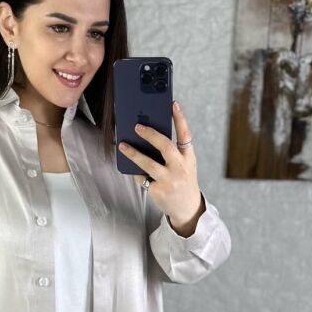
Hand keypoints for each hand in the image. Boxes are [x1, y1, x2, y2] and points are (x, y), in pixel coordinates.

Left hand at [117, 100, 201, 225]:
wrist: (187, 208)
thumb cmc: (183, 180)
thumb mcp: (184, 165)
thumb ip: (172, 152)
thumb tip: (148, 136)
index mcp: (189, 158)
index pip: (186, 135)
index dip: (180, 118)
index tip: (173, 103)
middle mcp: (180, 168)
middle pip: (165, 147)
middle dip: (150, 135)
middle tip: (137, 126)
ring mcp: (169, 180)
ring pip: (148, 164)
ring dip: (133, 153)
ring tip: (122, 146)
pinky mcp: (158, 190)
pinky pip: (142, 177)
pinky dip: (137, 172)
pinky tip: (132, 168)